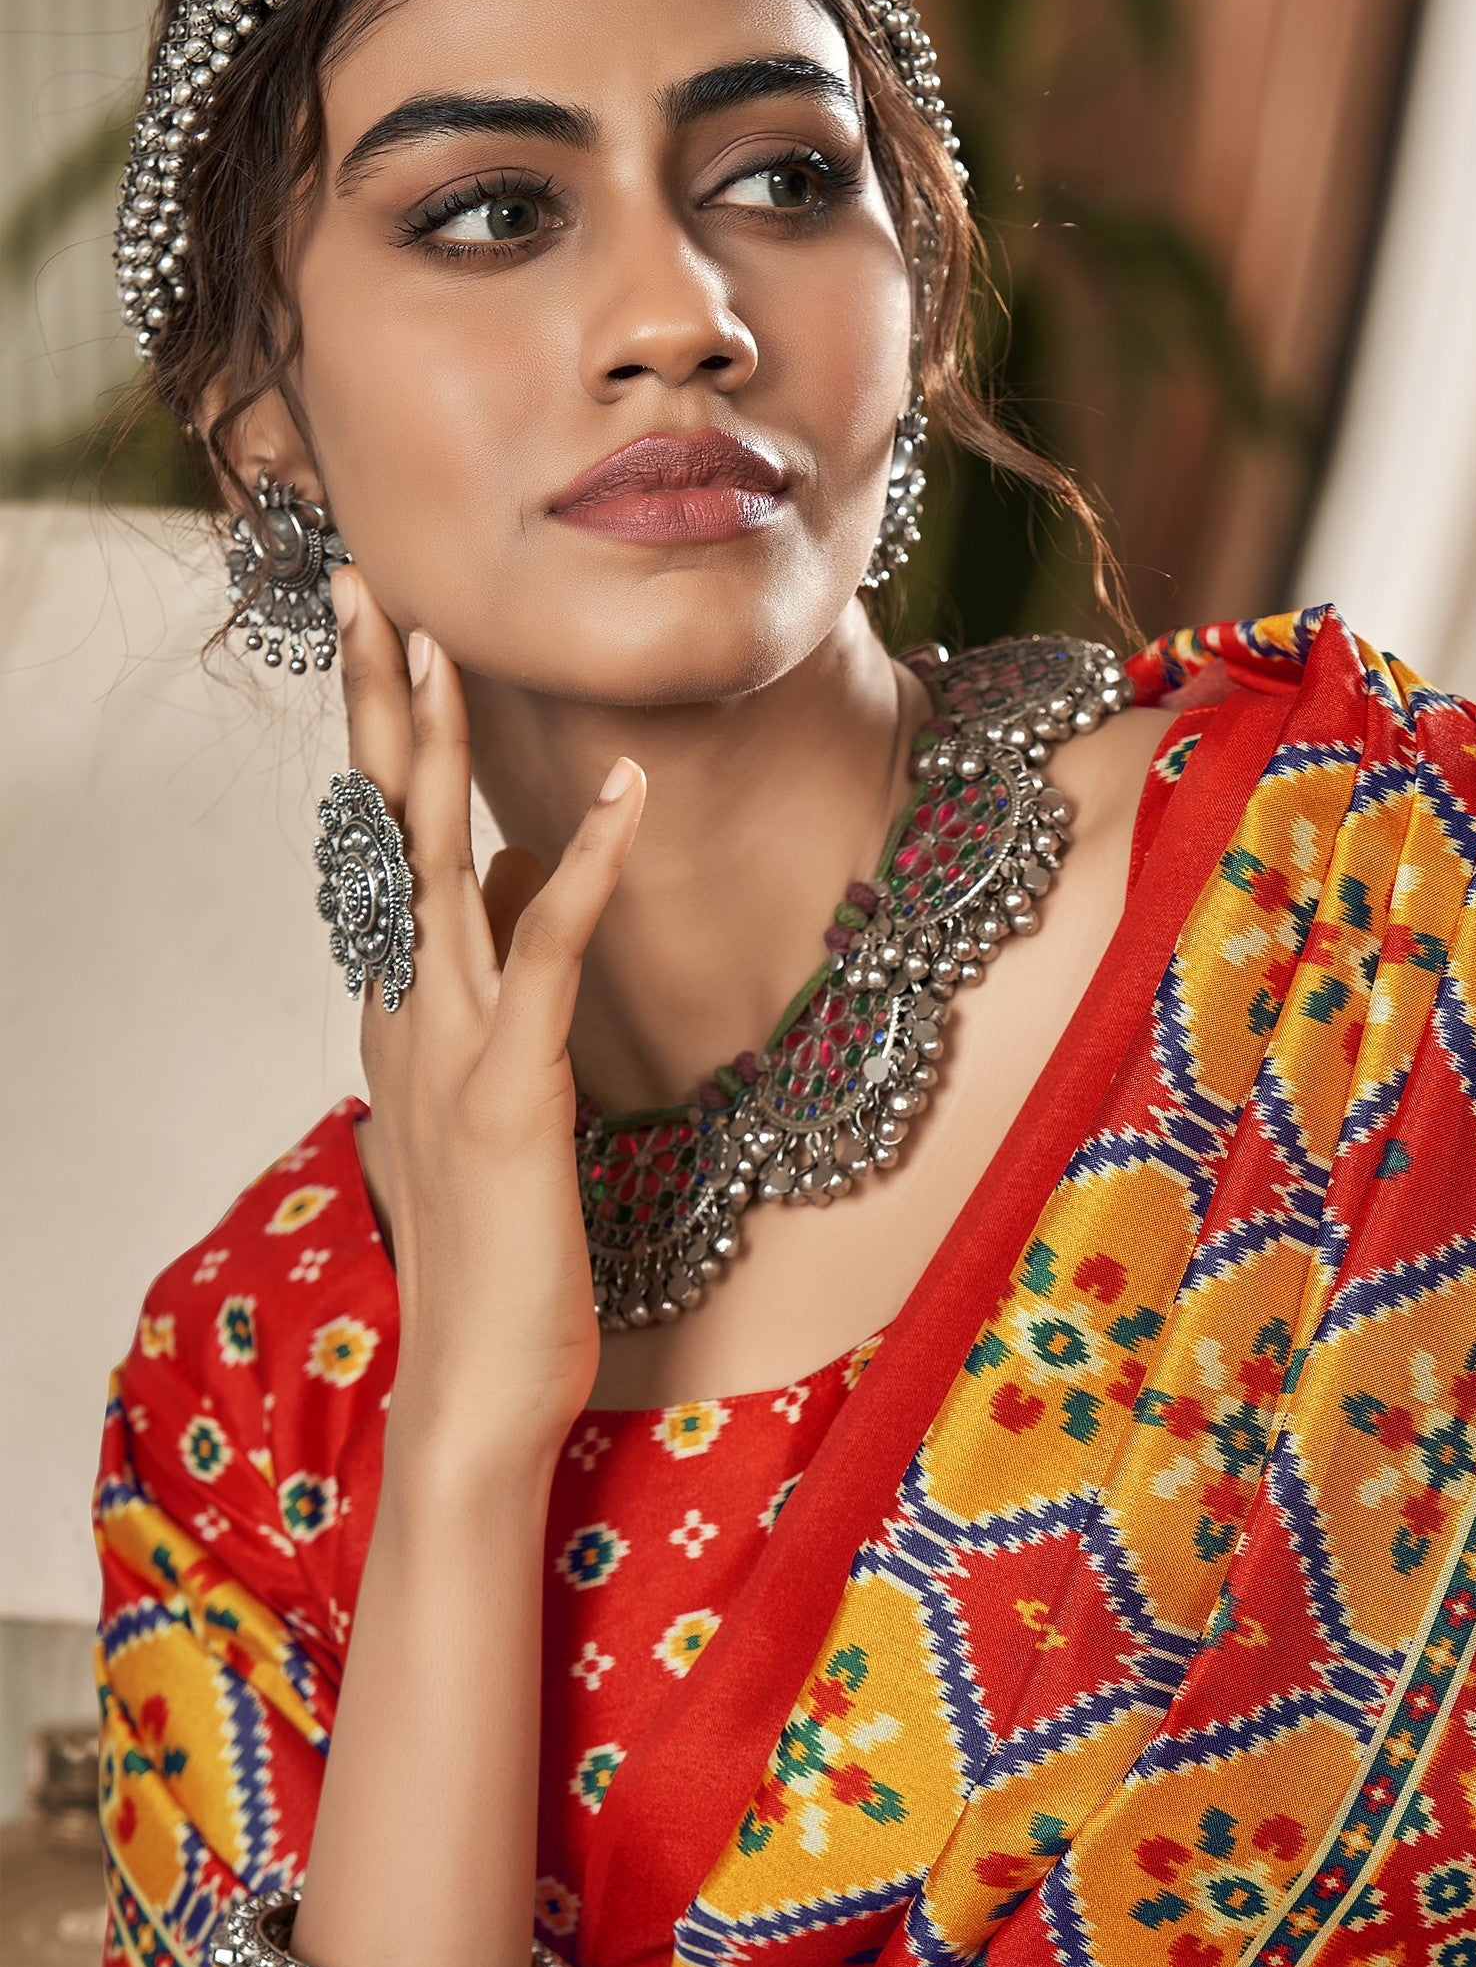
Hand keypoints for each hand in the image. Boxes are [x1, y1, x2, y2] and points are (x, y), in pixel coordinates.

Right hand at [334, 571, 643, 1474]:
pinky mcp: (514, 1093)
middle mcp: (408, 1014)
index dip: (383, 740)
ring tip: (442, 637)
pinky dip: (585, 866)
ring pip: (439, 866)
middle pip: (384, 829)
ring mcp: (451, 1049)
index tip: (385, 633)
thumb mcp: (494, 1101)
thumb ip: (494, 996)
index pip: (384, 848)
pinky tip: (620, 792)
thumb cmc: (501, 1257)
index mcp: (402, 1014)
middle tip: (363, 583)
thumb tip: (520, 886)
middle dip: (377, 702)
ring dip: (441, 748)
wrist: (480, 1383)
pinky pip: (548, 954)